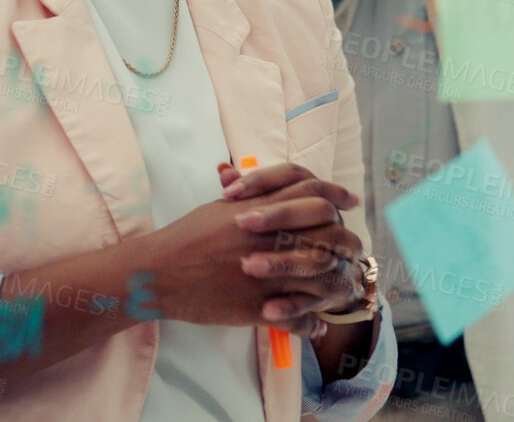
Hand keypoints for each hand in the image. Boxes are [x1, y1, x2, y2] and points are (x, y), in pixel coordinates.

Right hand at [135, 178, 359, 337]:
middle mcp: (269, 238)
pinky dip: (311, 324)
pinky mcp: (258, 306)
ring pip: (322, 277)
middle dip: (347, 241)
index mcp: (260, 210)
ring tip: (341, 289)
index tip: (349, 201)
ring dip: (336, 285)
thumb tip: (277, 187)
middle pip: (329, 232)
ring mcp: (266, 273)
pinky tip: (317, 326)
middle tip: (354, 248)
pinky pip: (297, 317)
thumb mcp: (221, 208)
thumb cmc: (187, 236)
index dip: (336, 194)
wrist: (159, 272)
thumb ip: (254, 197)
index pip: (312, 192)